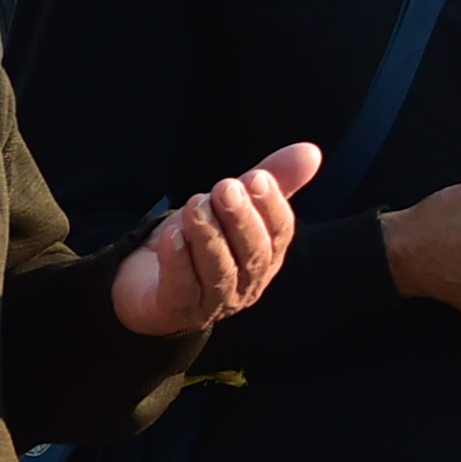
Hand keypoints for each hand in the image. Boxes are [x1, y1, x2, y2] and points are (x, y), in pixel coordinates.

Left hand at [111, 143, 323, 337]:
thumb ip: (272, 179)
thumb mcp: (233, 206)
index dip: (272, 207)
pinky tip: (171, 236)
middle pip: (253, 254)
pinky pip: (181, 288)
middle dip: (241, 219)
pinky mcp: (176, 310)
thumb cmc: (199, 242)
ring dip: (209, 236)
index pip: (280, 233)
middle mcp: (246, 282)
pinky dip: (178, 261)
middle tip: (225, 188)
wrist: (148, 283)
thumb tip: (311, 152)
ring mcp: (213, 301)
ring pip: (219, 271)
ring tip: (195, 206)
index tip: (258, 178)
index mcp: (267, 256)